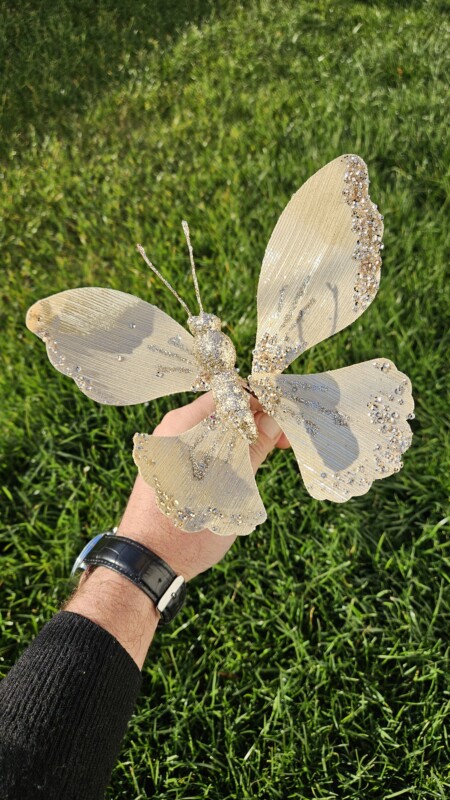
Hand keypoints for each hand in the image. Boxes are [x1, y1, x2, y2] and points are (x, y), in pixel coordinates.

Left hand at [118, 392, 288, 579]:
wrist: (146, 563)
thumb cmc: (189, 526)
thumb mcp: (231, 485)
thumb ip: (252, 447)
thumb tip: (273, 418)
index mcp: (183, 425)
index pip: (228, 395)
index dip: (260, 403)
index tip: (282, 421)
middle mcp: (173, 430)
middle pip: (222, 412)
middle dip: (255, 423)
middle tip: (282, 444)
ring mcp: (170, 448)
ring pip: (215, 432)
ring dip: (243, 440)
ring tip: (266, 459)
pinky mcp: (172, 467)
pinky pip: (205, 448)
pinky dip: (227, 454)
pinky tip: (244, 470)